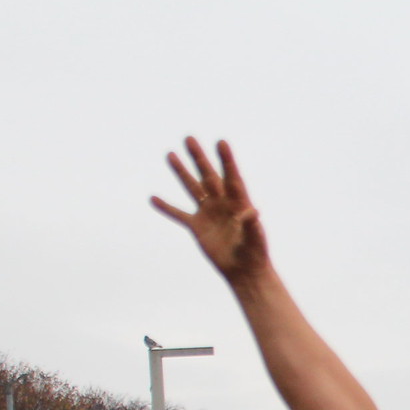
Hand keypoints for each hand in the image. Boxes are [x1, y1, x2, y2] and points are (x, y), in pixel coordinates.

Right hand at [152, 138, 269, 283]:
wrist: (244, 271)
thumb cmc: (255, 254)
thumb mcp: (256, 240)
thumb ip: (253, 226)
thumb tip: (253, 212)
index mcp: (239, 202)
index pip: (232, 177)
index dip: (227, 160)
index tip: (221, 142)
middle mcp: (222, 203)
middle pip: (209, 175)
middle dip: (199, 157)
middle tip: (189, 138)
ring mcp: (208, 213)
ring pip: (193, 188)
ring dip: (181, 172)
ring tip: (170, 154)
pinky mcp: (197, 227)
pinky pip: (179, 214)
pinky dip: (166, 207)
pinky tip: (153, 198)